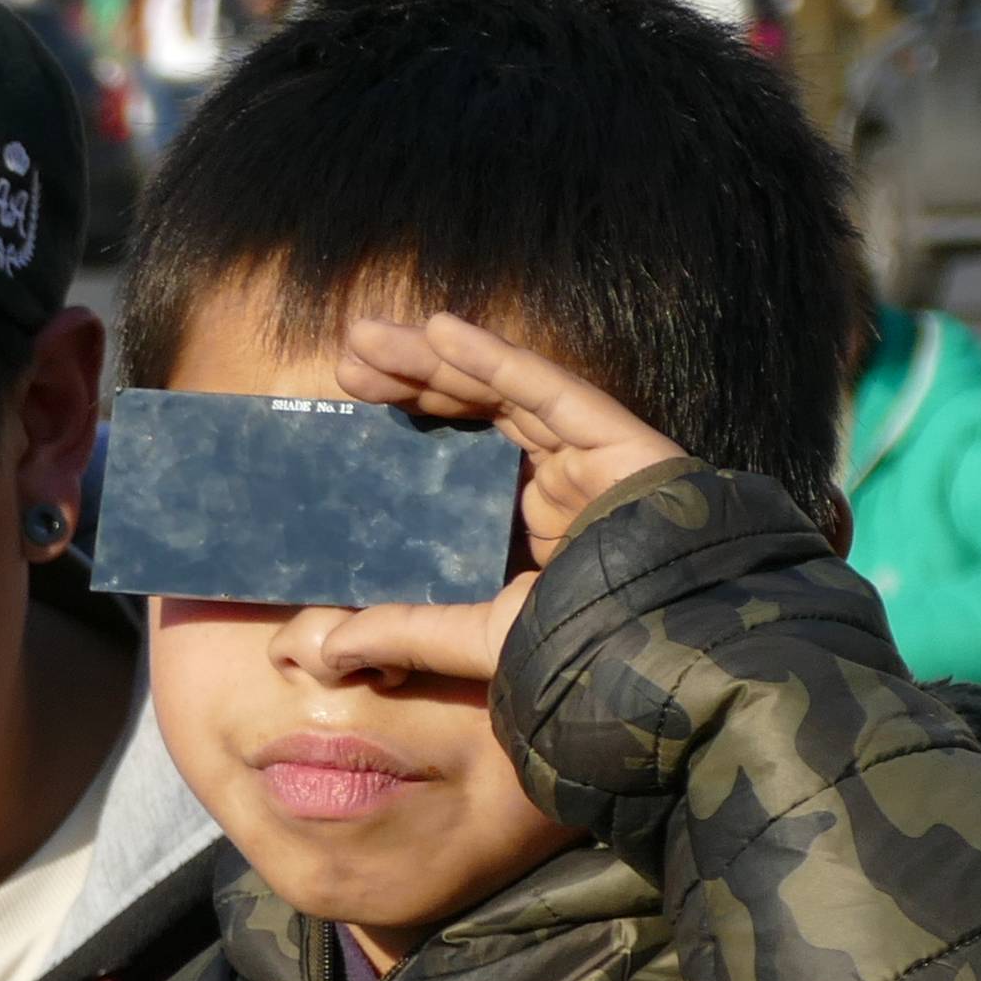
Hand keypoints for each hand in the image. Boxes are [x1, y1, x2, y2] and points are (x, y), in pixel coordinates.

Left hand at [305, 311, 694, 693]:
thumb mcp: (473, 637)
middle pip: (470, 412)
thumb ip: (404, 630)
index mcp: (516, 520)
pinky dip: (495, 356)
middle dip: (408, 378)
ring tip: (368, 336)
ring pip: (500, 390)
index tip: (343, 402)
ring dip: (434, 357)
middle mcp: (547, 479)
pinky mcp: (614, 435)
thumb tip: (321, 647)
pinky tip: (440, 329)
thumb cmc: (578, 645)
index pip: (450, 457)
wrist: (659, 651)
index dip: (401, 422)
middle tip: (345, 357)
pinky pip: (548, 386)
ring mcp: (582, 453)